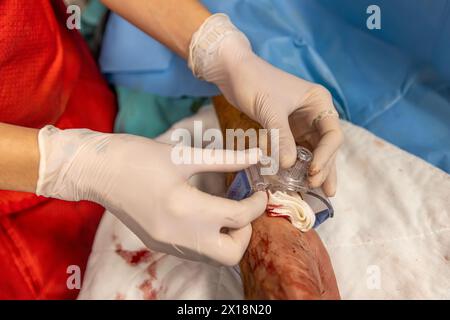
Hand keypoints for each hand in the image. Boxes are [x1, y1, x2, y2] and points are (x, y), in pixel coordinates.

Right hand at [36, 126, 266, 265]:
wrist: (96, 171)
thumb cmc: (136, 156)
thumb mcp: (184, 154)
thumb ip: (224, 160)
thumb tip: (255, 156)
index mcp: (185, 208)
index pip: (238, 218)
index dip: (257, 204)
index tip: (261, 191)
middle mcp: (177, 234)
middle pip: (231, 254)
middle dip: (245, 232)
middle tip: (242, 207)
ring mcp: (167, 243)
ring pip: (213, 258)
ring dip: (227, 237)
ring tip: (225, 209)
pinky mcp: (158, 244)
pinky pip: (195, 252)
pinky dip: (209, 239)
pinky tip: (205, 215)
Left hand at [189, 14, 343, 195]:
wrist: (233, 71)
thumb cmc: (254, 82)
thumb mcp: (270, 110)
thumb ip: (281, 137)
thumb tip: (291, 166)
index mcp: (318, 102)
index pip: (332, 134)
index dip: (326, 155)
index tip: (314, 172)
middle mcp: (314, 113)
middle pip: (326, 145)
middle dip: (325, 167)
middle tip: (321, 190)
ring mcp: (301, 122)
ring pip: (313, 150)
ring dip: (315, 169)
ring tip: (318, 191)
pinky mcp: (286, 129)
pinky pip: (296, 149)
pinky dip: (297, 164)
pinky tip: (299, 180)